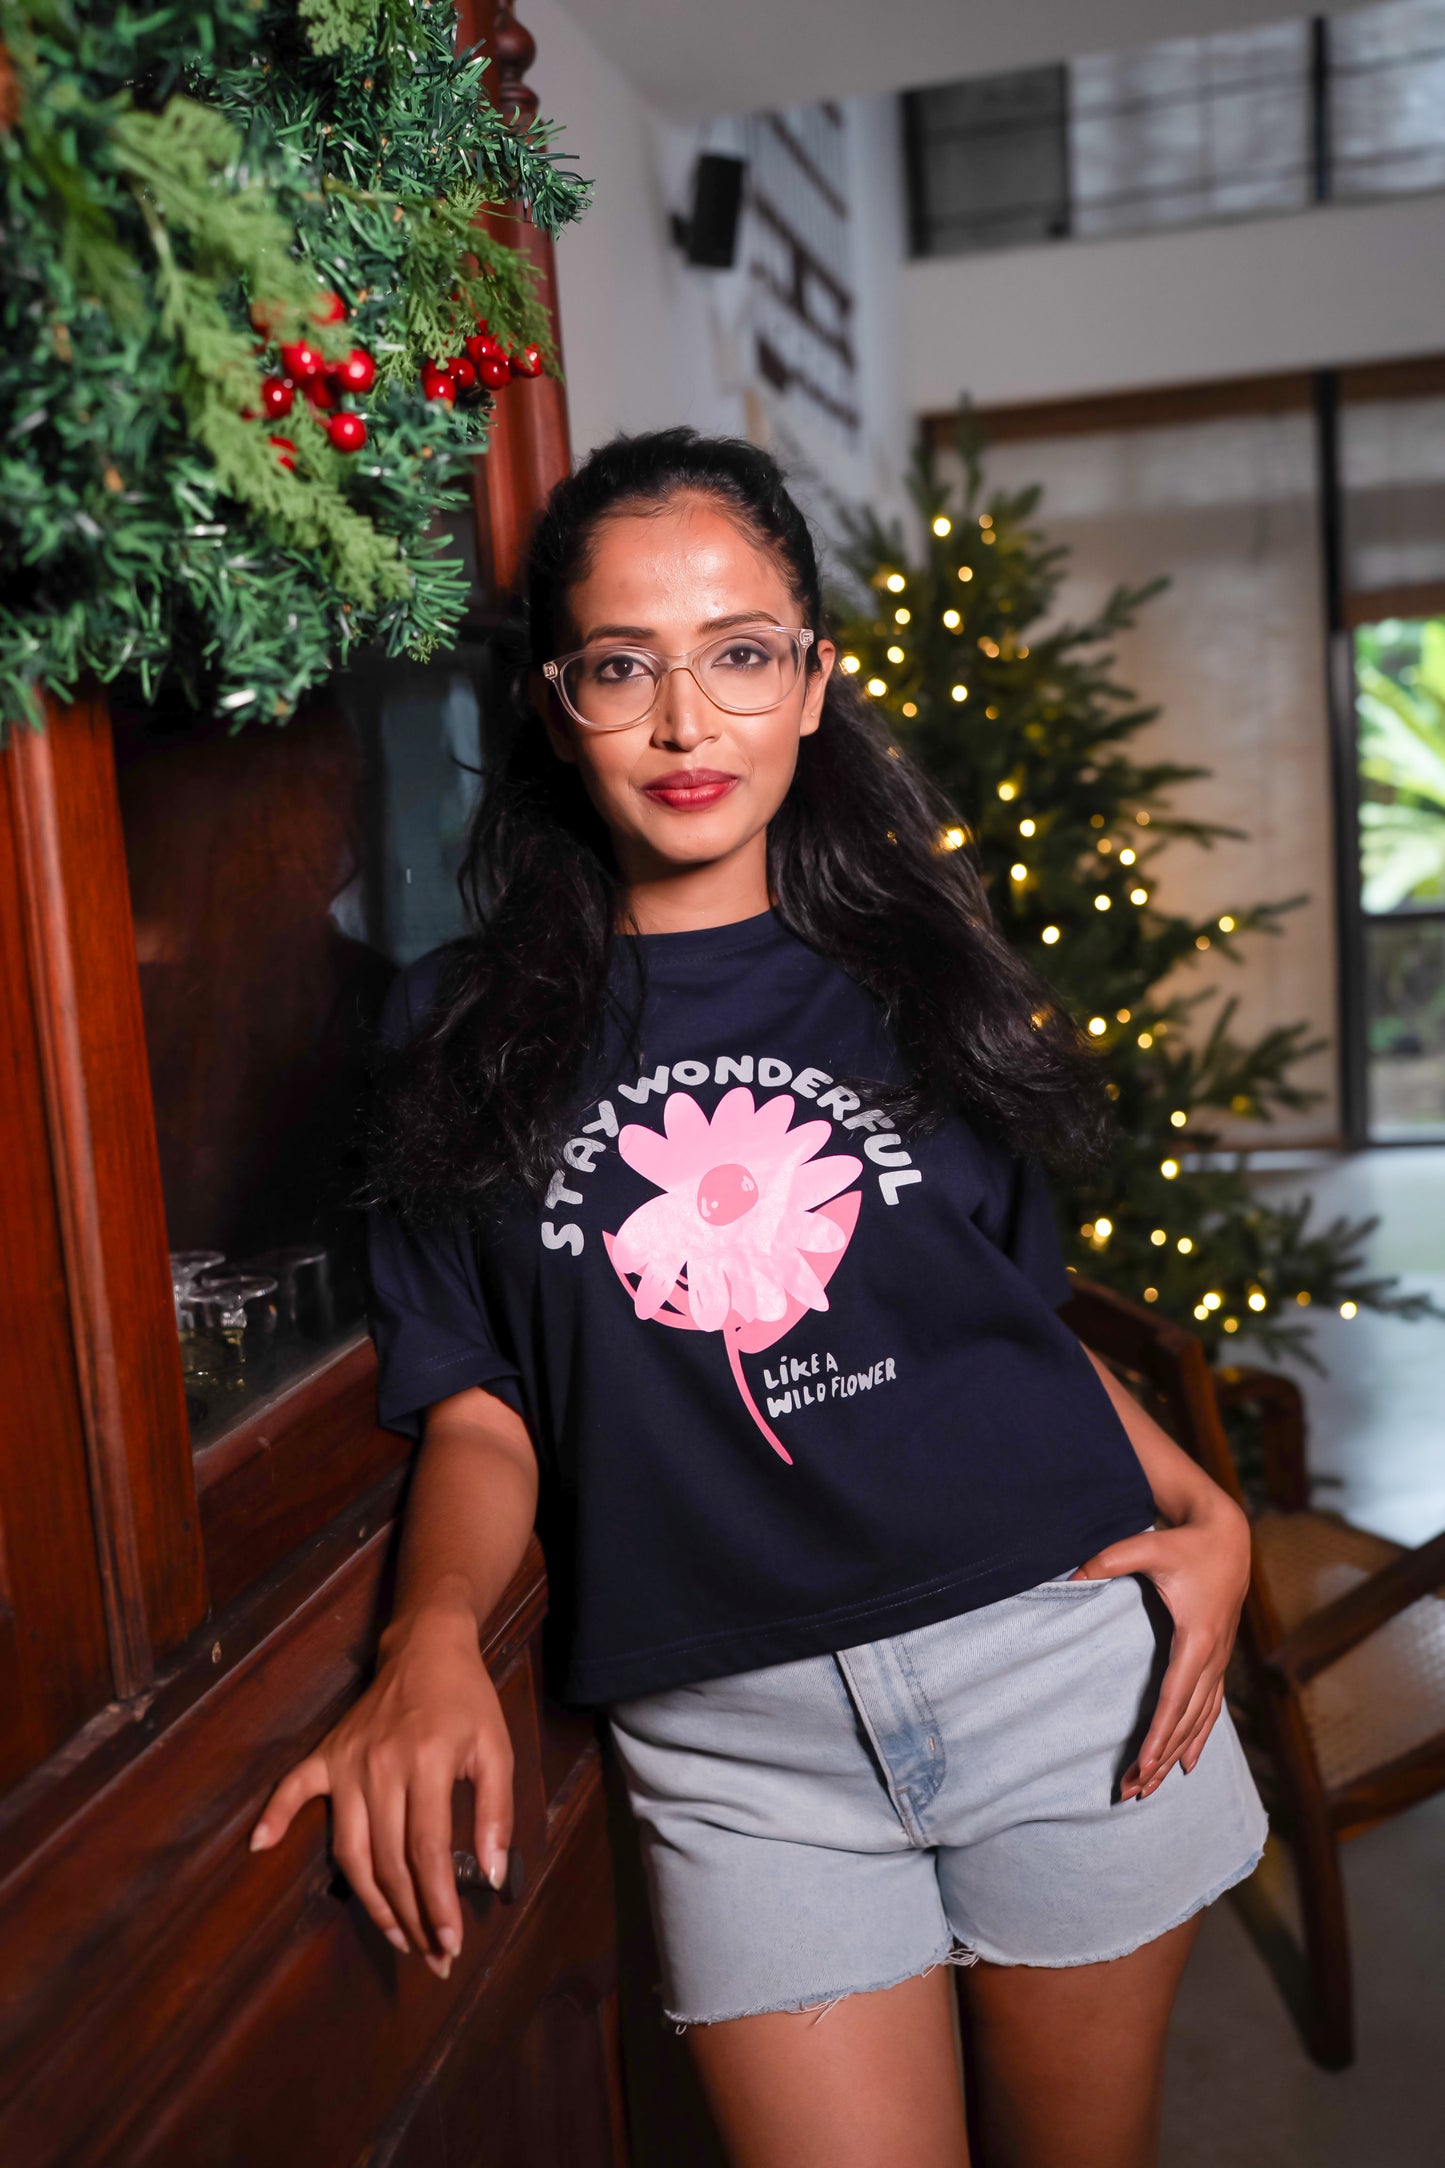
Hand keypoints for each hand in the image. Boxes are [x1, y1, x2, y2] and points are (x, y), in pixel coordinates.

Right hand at [247, 1607, 512, 1979]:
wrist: (427, 1647)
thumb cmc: (467, 1701)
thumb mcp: (497, 1749)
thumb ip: (498, 1812)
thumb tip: (494, 1876)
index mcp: (427, 1764)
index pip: (428, 1851)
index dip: (438, 1903)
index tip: (451, 1940)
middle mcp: (380, 1767)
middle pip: (389, 1861)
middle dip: (411, 1917)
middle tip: (431, 1954)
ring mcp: (348, 1762)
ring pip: (351, 1849)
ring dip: (370, 1901)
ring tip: (395, 1937)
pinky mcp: (328, 1754)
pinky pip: (293, 1787)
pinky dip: (274, 1814)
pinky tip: (260, 1845)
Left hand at [1072, 1496, 1250, 1799]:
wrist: (1228, 1535)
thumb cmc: (1185, 1543)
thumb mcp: (1145, 1547)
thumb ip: (1107, 1560)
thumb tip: (1069, 1576)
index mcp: (1197, 1639)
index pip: (1174, 1699)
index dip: (1159, 1736)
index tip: (1144, 1766)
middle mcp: (1212, 1657)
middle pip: (1186, 1721)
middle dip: (1160, 1758)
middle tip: (1133, 1792)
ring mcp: (1218, 1660)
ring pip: (1199, 1721)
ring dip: (1176, 1754)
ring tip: (1152, 1787)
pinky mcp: (1217, 1658)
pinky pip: (1211, 1708)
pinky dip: (1199, 1738)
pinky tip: (1188, 1763)